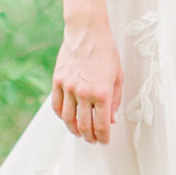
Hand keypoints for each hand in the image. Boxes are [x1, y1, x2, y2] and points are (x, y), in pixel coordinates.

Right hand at [50, 17, 122, 145]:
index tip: (104, 141)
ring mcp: (69, 88)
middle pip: (84, 126)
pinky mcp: (58, 82)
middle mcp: (84, 92)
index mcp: (102, 92)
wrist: (87, 33)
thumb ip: (115, 100)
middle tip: (93, 140)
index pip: (102, 124)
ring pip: (68, 119)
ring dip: (74, 130)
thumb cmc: (105, 52)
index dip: (103, 137)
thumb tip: (111, 119)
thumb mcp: (118, 76)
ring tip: (80, 133)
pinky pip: (57, 106)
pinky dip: (62, 116)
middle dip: (90, 137)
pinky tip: (68, 118)